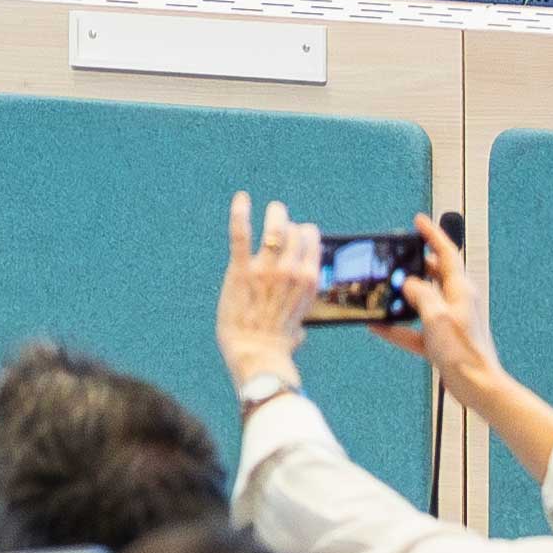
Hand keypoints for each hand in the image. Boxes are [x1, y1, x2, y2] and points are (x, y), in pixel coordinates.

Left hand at [218, 191, 318, 400]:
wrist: (258, 354)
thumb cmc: (276, 347)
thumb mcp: (297, 329)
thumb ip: (297, 324)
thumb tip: (297, 334)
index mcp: (309, 282)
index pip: (312, 244)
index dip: (304, 236)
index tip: (298, 234)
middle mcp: (292, 271)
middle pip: (295, 233)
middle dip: (288, 224)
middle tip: (281, 218)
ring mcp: (267, 268)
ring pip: (274, 229)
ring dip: (274, 215)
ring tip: (273, 208)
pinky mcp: (241, 270)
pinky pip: (242, 234)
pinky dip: (241, 213)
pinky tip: (241, 198)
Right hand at [379, 216, 497, 392]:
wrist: (477, 386)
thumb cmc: (463, 351)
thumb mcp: (437, 317)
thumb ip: (421, 295)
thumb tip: (409, 283)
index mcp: (460, 291)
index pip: (447, 254)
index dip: (433, 235)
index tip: (418, 221)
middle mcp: (456, 302)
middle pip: (435, 274)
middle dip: (416, 263)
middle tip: (396, 254)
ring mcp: (448, 321)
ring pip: (424, 299)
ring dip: (405, 295)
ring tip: (385, 288)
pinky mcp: (440, 341)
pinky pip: (414, 328)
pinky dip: (397, 327)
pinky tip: (378, 326)